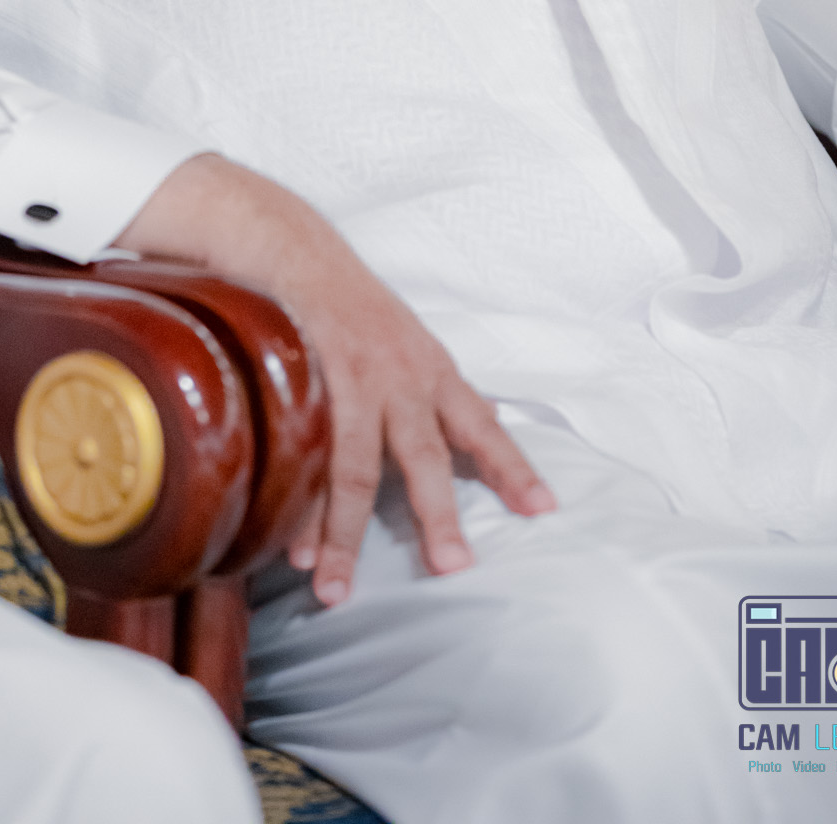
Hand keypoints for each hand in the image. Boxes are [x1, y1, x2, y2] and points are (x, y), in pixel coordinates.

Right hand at [118, 153, 554, 604]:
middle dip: (439, 517)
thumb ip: (425, 400)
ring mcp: (348, 376)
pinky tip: (292, 546)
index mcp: (430, 370)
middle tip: (454, 568)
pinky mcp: (302, 377)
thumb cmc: (352, 308)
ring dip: (343, 535)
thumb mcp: (404, 344)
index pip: (482, 423)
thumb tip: (449, 461)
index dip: (513, 467)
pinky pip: (303, 454)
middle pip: (424, 456)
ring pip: (354, 466)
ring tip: (334, 588)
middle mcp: (398, 375)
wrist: (292, 248)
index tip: (545, 508)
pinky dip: (298, 505)